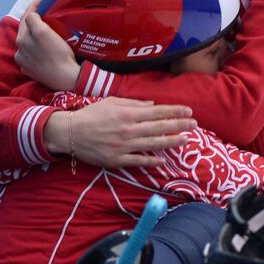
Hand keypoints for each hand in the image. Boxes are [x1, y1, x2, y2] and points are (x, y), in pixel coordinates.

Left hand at [16, 2, 80, 90]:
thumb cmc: (58, 54)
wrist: (65, 78)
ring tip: (43, 34)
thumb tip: (30, 16)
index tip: (40, 0)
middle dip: (32, 22)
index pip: (26, 17)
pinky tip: (42, 51)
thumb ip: (33, 20)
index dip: (33, 7)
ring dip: (32, 37)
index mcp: (22, 38)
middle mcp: (20, 49)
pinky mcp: (30, 71)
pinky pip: (30, 56)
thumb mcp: (44, 32)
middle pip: (25, 30)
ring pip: (27, 44)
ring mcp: (24, 61)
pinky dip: (34, 51)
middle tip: (43, 15)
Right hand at [44, 97, 197, 168]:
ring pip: (153, 144)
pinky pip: (138, 161)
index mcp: (127, 114)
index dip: (175, 112)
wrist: (68, 133)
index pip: (157, 112)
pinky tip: (164, 159)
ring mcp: (123, 146)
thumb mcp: (111, 102)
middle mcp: (128, 130)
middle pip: (160, 128)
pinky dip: (152, 161)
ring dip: (172, 142)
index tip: (189, 111)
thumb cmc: (91, 115)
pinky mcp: (117, 160)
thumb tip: (153, 105)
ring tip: (186, 140)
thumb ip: (134, 104)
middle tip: (195, 125)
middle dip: (180, 125)